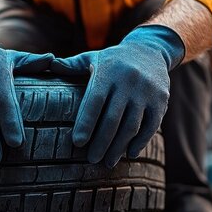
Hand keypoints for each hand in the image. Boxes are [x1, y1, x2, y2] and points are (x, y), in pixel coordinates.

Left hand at [50, 25, 184, 167]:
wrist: (150, 50)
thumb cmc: (113, 60)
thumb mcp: (92, 58)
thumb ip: (71, 65)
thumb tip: (49, 65)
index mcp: (108, 72)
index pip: (95, 101)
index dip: (86, 123)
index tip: (77, 143)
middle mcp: (128, 81)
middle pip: (113, 118)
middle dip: (101, 142)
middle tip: (91, 159)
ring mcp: (147, 92)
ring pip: (131, 126)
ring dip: (119, 147)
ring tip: (108, 162)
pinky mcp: (161, 100)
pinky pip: (151, 126)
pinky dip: (140, 142)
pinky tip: (129, 154)